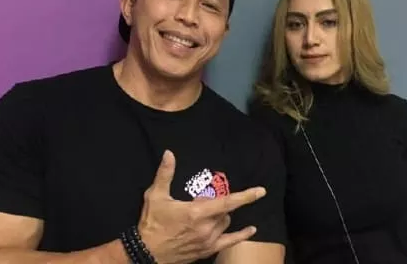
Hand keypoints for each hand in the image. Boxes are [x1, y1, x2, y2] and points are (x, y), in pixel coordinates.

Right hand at [137, 150, 265, 263]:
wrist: (146, 253)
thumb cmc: (151, 224)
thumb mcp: (155, 196)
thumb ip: (165, 174)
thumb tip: (169, 154)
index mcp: (196, 213)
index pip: (227, 203)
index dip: (246, 196)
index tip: (261, 191)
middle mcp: (206, 228)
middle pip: (225, 212)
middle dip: (217, 204)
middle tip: (201, 203)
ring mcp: (208, 241)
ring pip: (225, 224)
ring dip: (221, 217)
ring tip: (205, 215)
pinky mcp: (206, 251)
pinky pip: (229, 242)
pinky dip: (241, 235)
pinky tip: (252, 230)